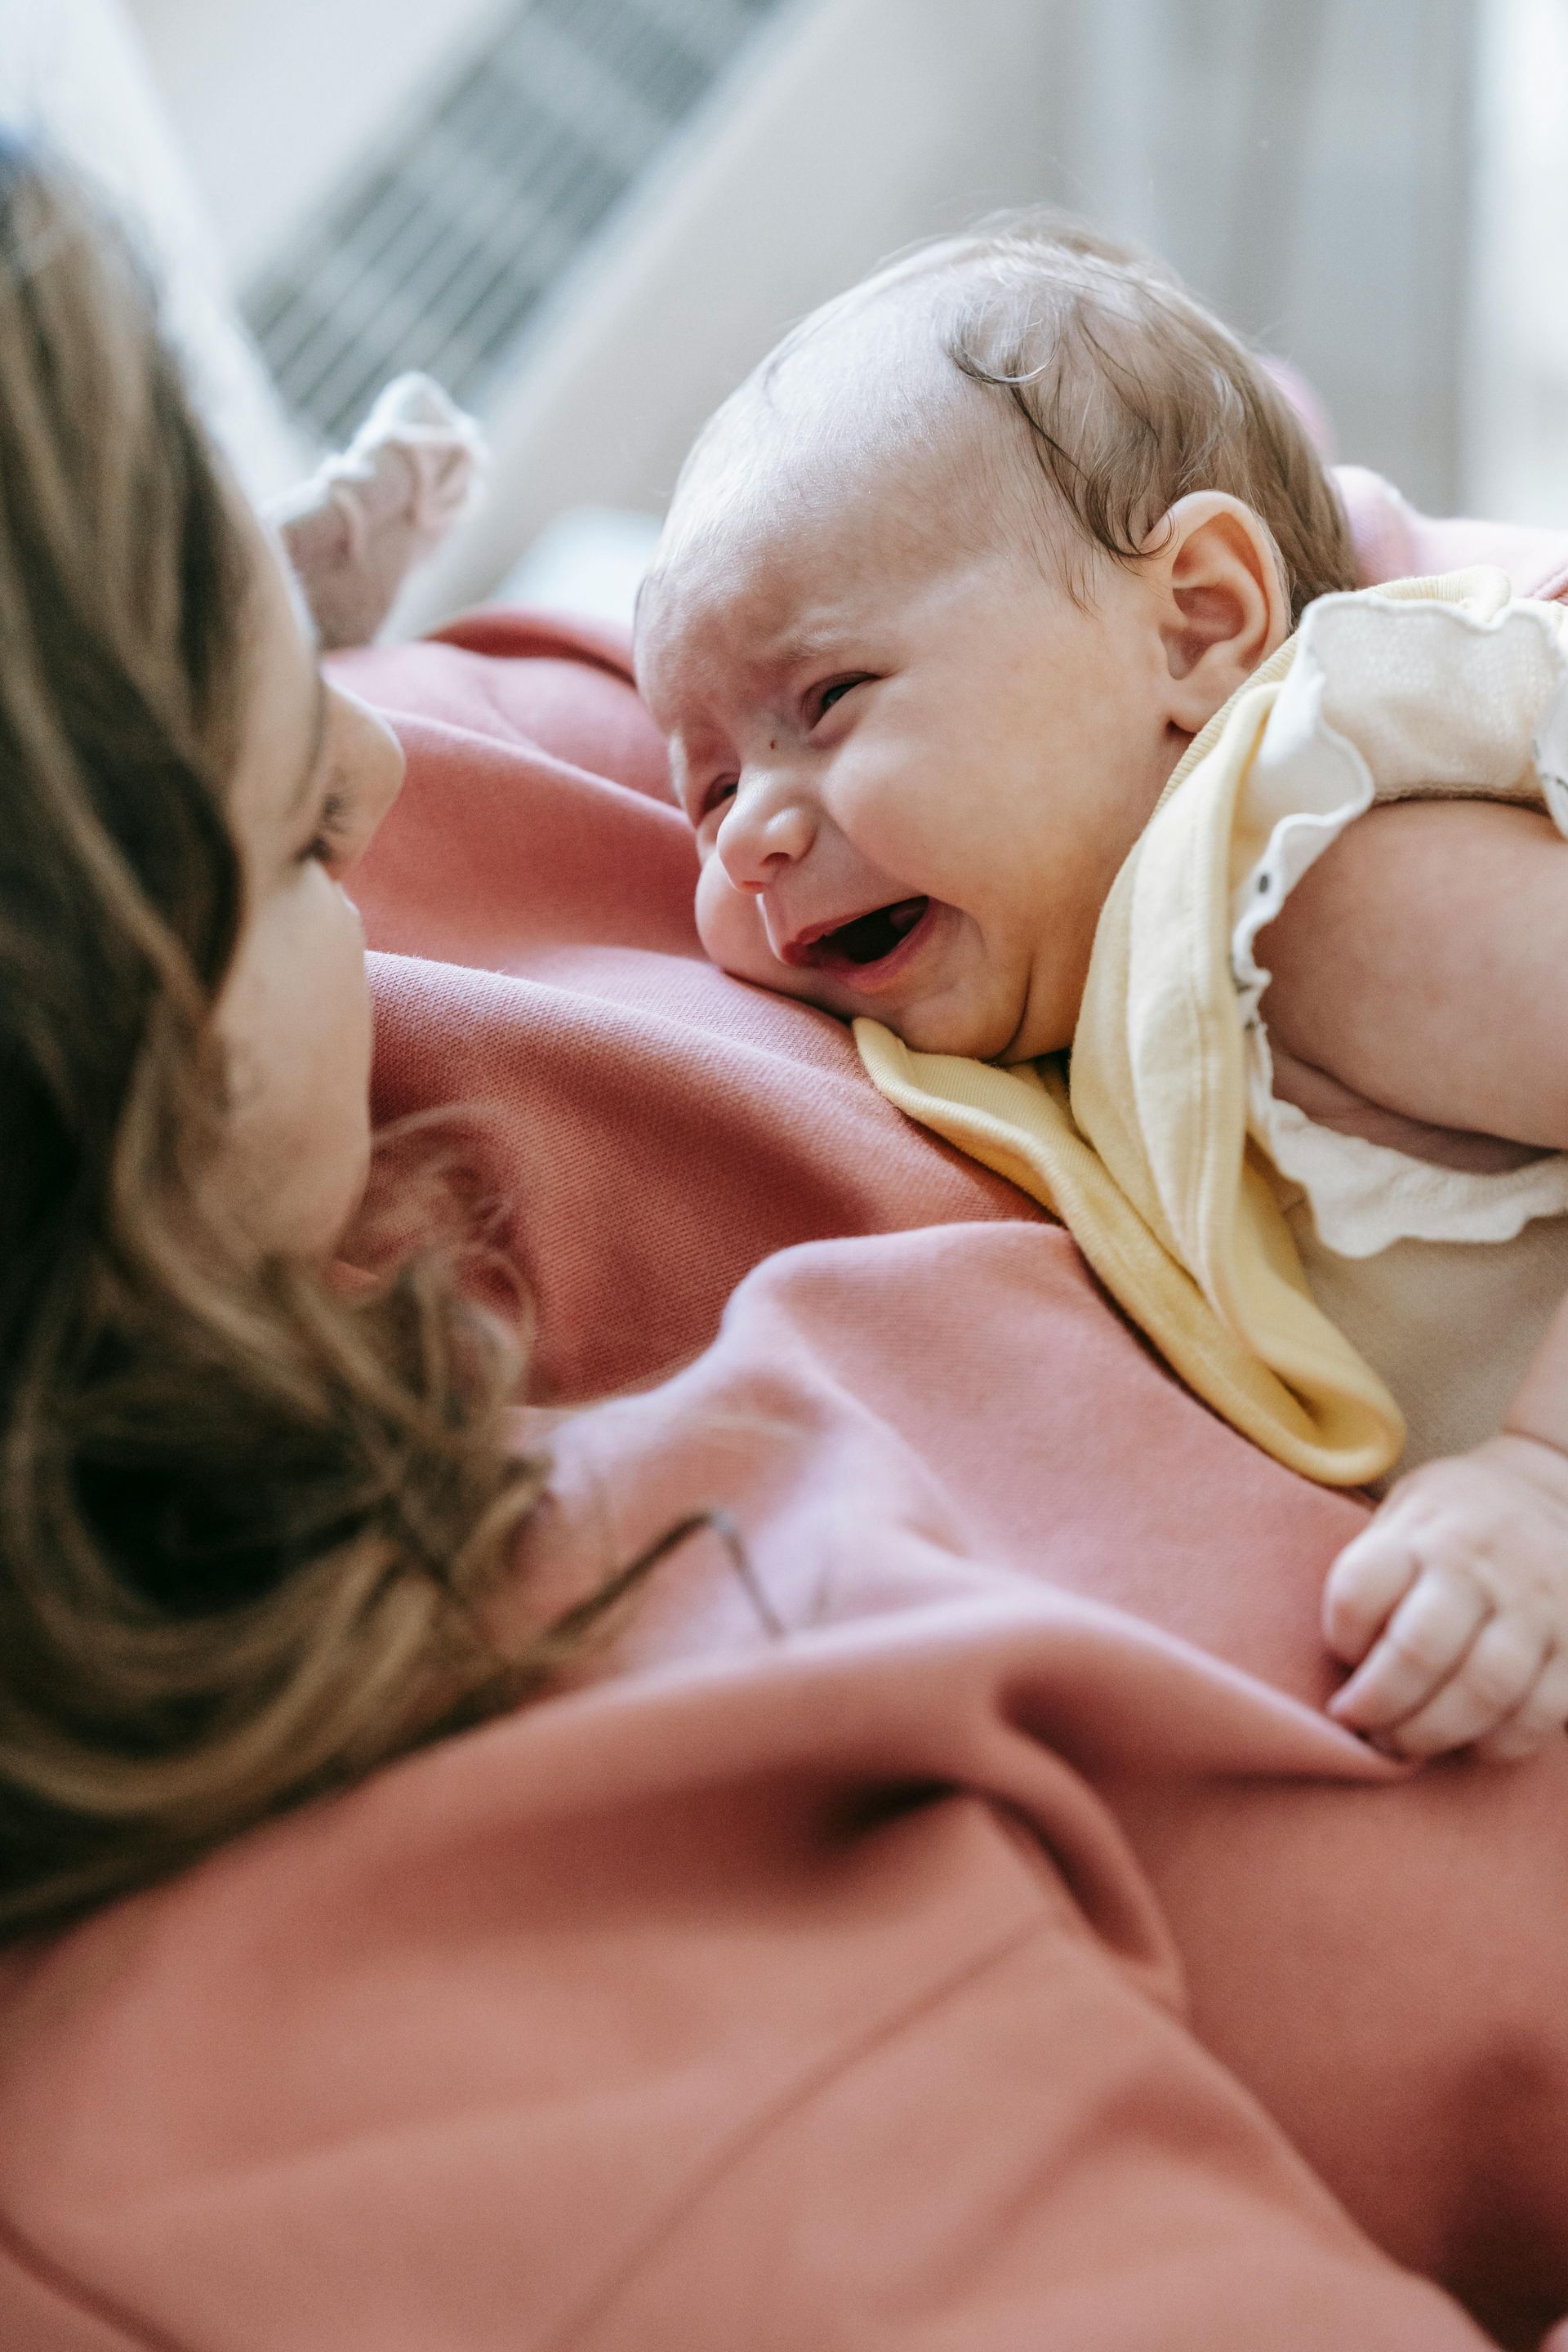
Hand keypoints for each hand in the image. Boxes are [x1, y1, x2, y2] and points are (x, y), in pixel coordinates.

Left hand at [1323, 1432, 1567, 1759]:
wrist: (1548, 1496)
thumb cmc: (1452, 1525)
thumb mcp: (1404, 1518)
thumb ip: (1375, 1577)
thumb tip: (1349, 1666)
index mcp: (1422, 1529)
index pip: (1358, 1590)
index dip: (1339, 1639)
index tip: (1342, 1659)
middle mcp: (1480, 1563)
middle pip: (1417, 1651)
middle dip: (1379, 1706)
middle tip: (1361, 1726)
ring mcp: (1536, 1602)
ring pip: (1481, 1690)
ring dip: (1433, 1733)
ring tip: (1405, 1743)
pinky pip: (1538, 1712)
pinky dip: (1498, 1743)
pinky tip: (1470, 1743)